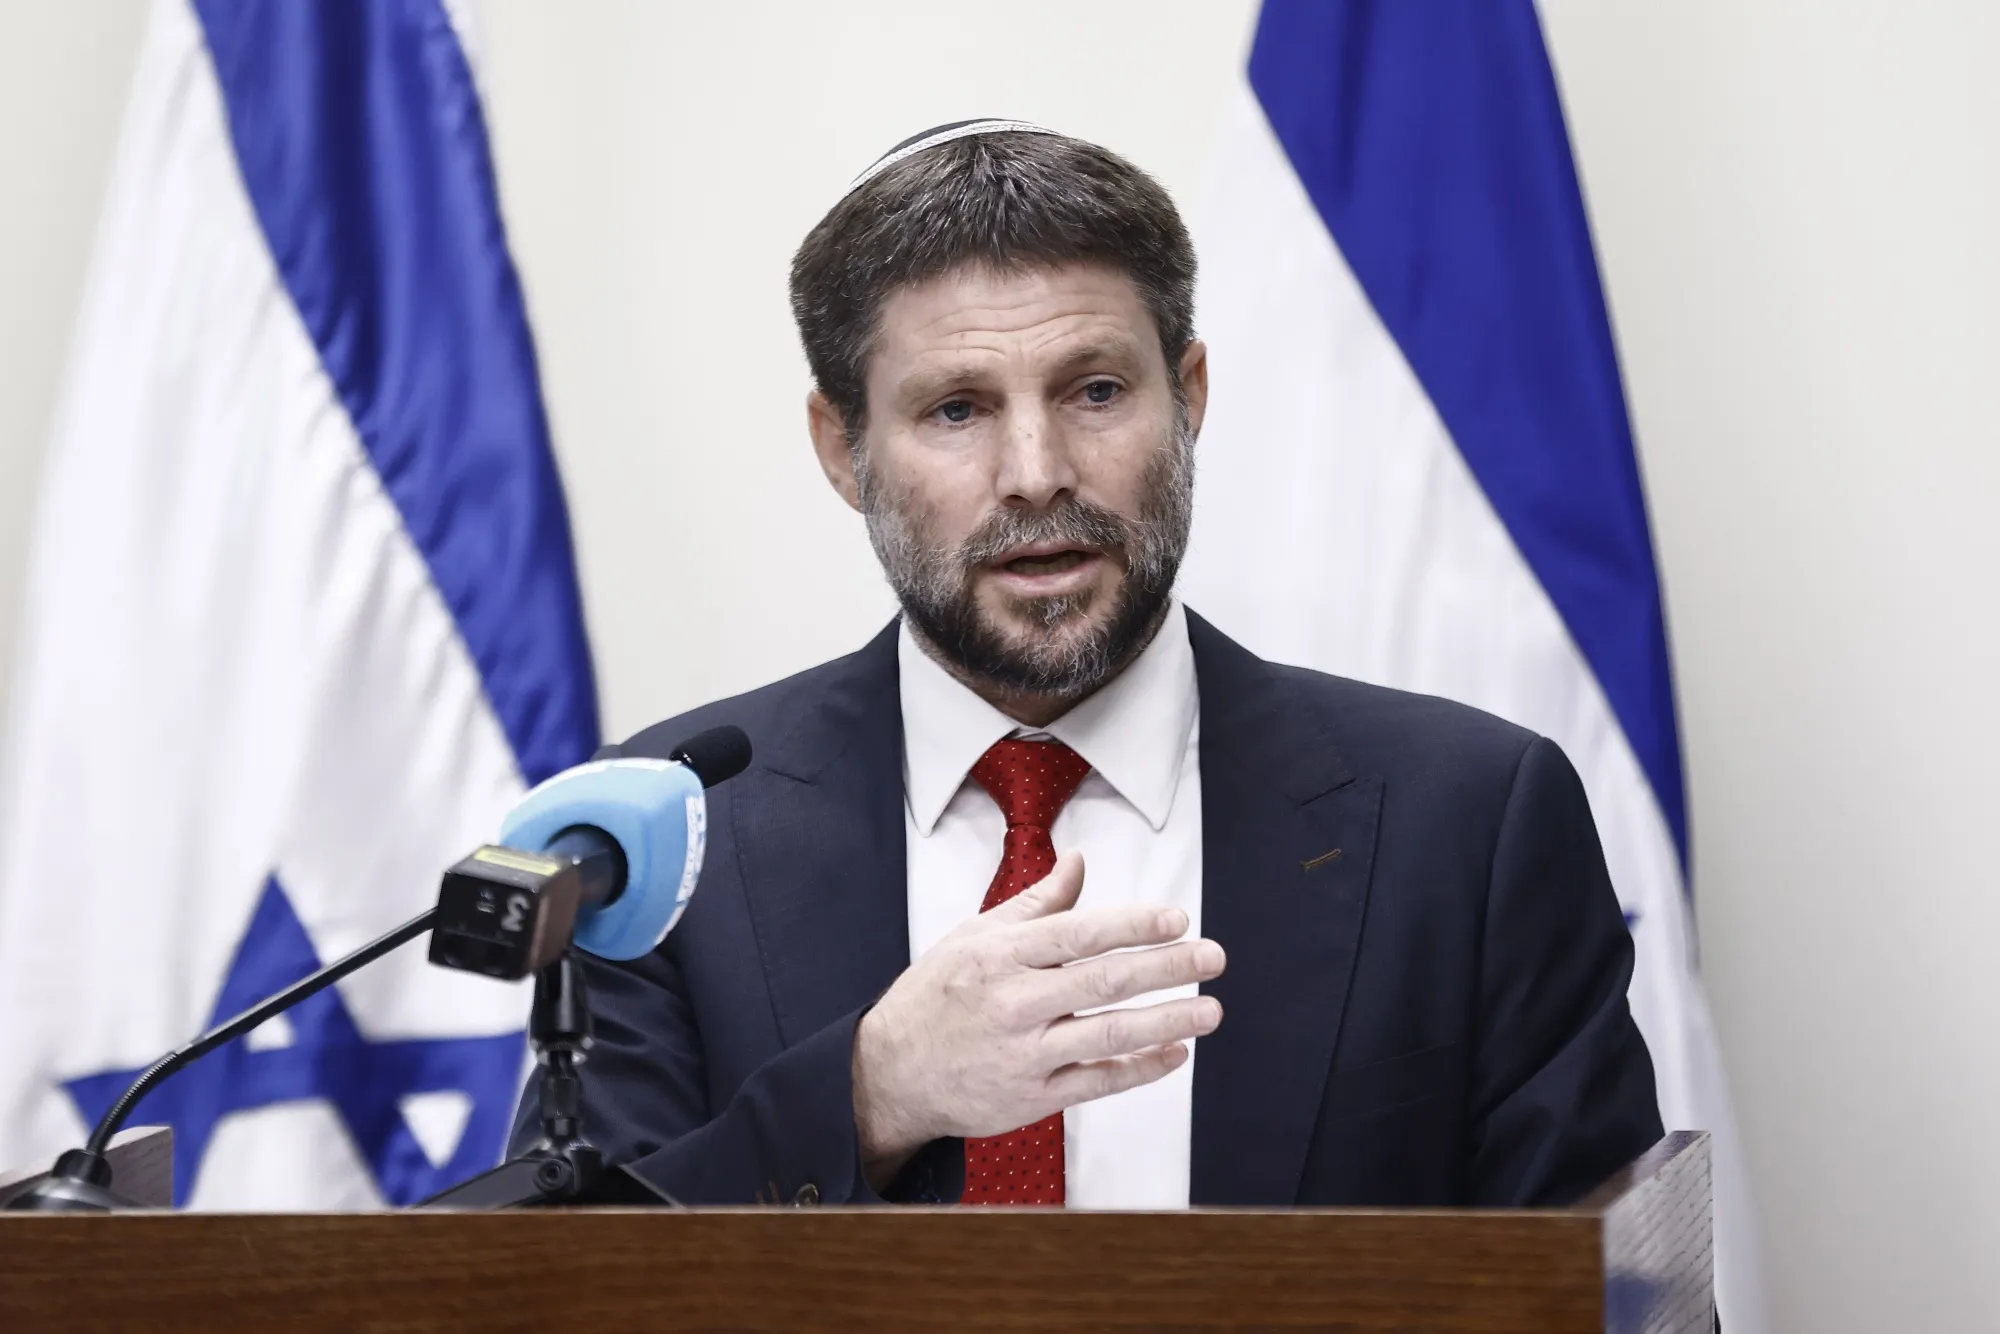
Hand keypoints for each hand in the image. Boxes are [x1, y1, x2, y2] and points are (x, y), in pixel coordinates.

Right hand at [851, 850, 1224, 1186]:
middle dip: (1166, 968)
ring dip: (1167, 1021)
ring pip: (1107, 1034)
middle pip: (1103, 981)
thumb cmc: (937, 995)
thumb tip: (1078, 861)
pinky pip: (1096, 1082)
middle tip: (1213, 956)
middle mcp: (1014, 1002)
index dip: (1133, 925)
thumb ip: (1035, 903)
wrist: (891, 1072)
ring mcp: (1023, 1053)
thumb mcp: (975, 936)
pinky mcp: (1030, 1097)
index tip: (1177, 919)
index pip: (1079, 934)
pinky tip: (1174, 1053)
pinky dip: (1139, 1068)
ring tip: (1210, 1009)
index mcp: (1000, 955)